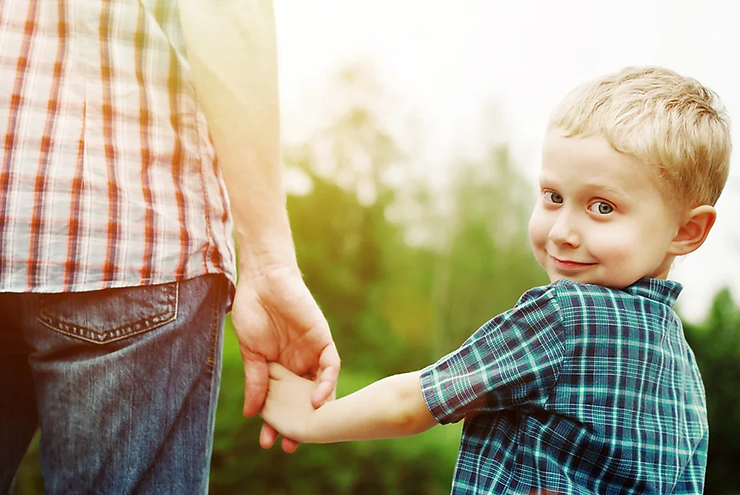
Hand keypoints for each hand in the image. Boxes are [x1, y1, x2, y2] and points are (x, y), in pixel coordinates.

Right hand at [231, 262, 339, 451]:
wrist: (263, 280)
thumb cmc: (253, 312)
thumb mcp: (252, 353)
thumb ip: (256, 381)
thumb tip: (252, 413)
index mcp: (280, 369)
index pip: (283, 402)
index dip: (278, 422)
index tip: (269, 441)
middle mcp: (299, 365)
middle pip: (304, 400)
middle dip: (300, 423)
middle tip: (290, 446)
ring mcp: (312, 353)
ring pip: (321, 388)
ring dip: (317, 409)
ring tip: (308, 430)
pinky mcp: (323, 340)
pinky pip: (331, 365)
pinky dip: (327, 383)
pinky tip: (319, 399)